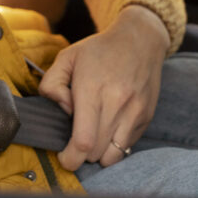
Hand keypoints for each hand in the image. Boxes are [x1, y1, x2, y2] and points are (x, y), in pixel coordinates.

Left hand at [39, 5, 169, 169]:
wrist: (140, 40)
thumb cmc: (99, 50)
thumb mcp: (66, 58)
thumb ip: (51, 85)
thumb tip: (62, 111)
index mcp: (93, 89)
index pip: (83, 141)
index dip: (70, 157)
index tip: (63, 156)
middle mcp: (117, 103)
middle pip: (96, 153)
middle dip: (80, 156)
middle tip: (74, 143)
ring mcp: (135, 112)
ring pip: (113, 156)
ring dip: (99, 155)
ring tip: (92, 139)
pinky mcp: (146, 117)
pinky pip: (127, 146)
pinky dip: (114, 146)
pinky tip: (107, 129)